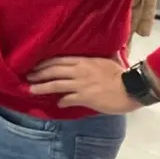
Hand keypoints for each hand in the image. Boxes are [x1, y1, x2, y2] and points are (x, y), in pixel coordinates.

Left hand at [27, 56, 141, 113]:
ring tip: (31, 89)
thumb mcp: (105, 60)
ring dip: (42, 87)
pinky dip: (61, 101)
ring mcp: (81, 84)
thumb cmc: (120, 74)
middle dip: (38, 73)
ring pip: (56, 84)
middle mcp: (79, 71)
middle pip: (53, 71)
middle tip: (27, 76)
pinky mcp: (85, 97)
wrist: (132, 88)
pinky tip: (57, 103)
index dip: (44, 63)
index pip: (58, 60)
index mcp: (83, 61)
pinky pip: (68, 99)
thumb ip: (93, 59)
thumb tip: (89, 55)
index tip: (34, 65)